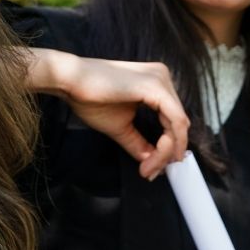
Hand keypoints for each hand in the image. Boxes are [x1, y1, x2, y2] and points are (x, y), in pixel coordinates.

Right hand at [25, 48, 189, 179]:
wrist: (70, 80)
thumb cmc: (91, 98)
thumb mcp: (121, 126)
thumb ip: (139, 142)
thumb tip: (153, 163)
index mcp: (156, 83)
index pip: (172, 119)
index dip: (167, 148)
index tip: (152, 168)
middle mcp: (163, 77)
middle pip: (178, 123)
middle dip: (167, 153)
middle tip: (151, 172)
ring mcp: (160, 79)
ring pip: (178, 124)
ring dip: (166, 152)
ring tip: (150, 169)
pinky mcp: (155, 86)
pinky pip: (173, 121)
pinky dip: (166, 144)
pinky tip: (154, 158)